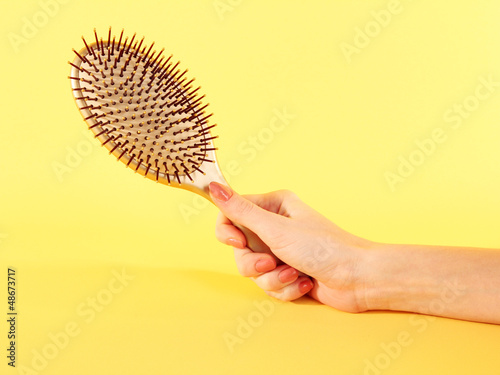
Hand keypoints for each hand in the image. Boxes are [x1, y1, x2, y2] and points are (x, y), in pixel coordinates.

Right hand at [209, 182, 373, 312]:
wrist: (357, 279)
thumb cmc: (324, 248)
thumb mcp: (276, 229)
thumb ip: (241, 211)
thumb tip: (214, 187)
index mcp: (273, 206)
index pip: (231, 214)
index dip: (227, 232)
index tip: (235, 243)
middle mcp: (275, 227)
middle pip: (239, 249)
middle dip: (254, 263)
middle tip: (270, 263)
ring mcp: (282, 251)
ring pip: (253, 271)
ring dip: (273, 278)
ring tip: (294, 274)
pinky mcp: (288, 272)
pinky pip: (269, 285)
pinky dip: (286, 288)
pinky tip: (304, 283)